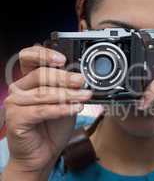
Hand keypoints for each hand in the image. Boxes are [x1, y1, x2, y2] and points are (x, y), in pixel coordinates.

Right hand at [3, 46, 91, 179]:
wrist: (44, 152)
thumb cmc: (53, 126)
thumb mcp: (65, 102)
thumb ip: (68, 88)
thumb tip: (81, 76)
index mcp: (29, 80)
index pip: (30, 58)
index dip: (45, 54)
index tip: (63, 60)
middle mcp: (19, 89)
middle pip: (41, 75)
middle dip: (65, 77)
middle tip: (82, 81)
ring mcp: (15, 104)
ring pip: (43, 93)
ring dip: (68, 94)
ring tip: (85, 96)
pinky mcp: (16, 119)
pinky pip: (41, 110)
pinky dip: (61, 109)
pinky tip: (75, 108)